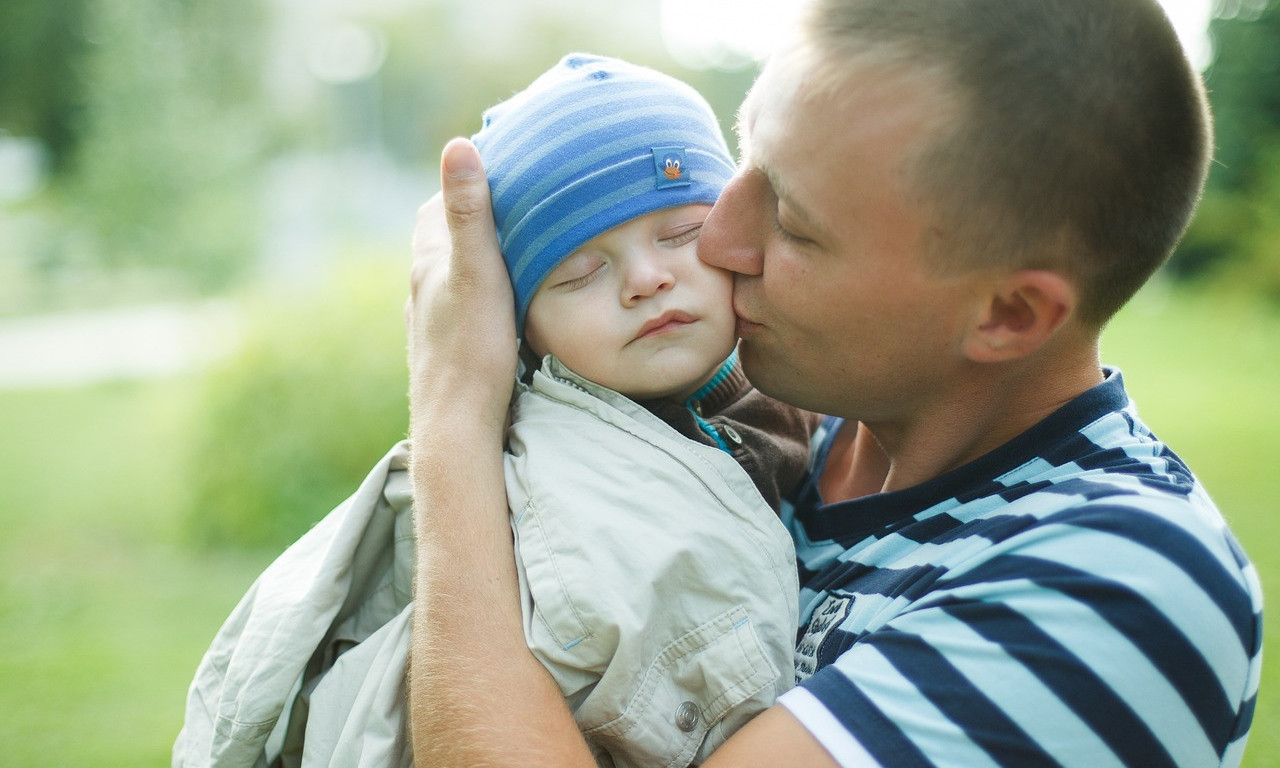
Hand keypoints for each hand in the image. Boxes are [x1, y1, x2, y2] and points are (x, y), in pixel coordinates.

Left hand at [407, 137, 516, 432]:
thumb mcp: (478, 273)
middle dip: (474, 222)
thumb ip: (469, 213)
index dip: (464, 185)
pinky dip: (483, 295)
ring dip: (479, 262)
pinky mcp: (446, 351)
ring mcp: (432, 324)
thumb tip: (459, 145)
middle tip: (516, 206)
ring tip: (517, 250)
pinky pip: (464, 309)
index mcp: (428, 265)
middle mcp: (422, 292)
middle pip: (445, 242)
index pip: (436, 208)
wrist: (458, 428)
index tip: (498, 169)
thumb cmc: (471, 352)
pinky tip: (504, 305)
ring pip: (454, 279)